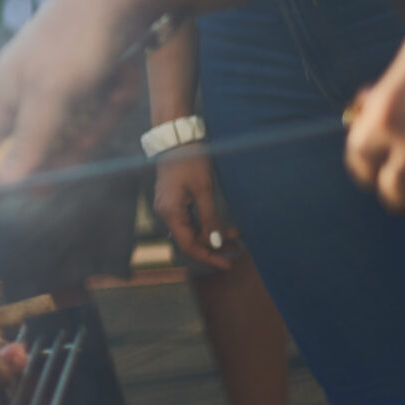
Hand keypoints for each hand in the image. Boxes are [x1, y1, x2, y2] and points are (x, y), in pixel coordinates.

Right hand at [0, 0, 154, 184]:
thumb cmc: (75, 41)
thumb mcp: (51, 97)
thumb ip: (28, 144)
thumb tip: (2, 188)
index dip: (15, 176)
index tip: (47, 189)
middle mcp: (20, 95)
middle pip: (41, 149)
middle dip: (77, 137)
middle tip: (95, 117)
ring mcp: (54, 88)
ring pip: (78, 131)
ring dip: (102, 115)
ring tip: (112, 85)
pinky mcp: (83, 81)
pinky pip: (97, 111)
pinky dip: (114, 97)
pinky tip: (120, 75)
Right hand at [154, 151, 237, 272]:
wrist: (177, 139)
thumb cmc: (190, 161)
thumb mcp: (203, 189)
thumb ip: (209, 218)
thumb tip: (215, 243)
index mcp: (170, 212)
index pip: (188, 245)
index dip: (208, 257)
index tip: (228, 264)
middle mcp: (166, 213)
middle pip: (190, 240)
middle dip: (214, 246)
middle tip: (238, 247)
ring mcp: (169, 207)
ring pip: (191, 230)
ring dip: (212, 235)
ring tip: (236, 236)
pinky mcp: (174, 201)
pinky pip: (190, 220)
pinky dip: (206, 225)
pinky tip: (221, 226)